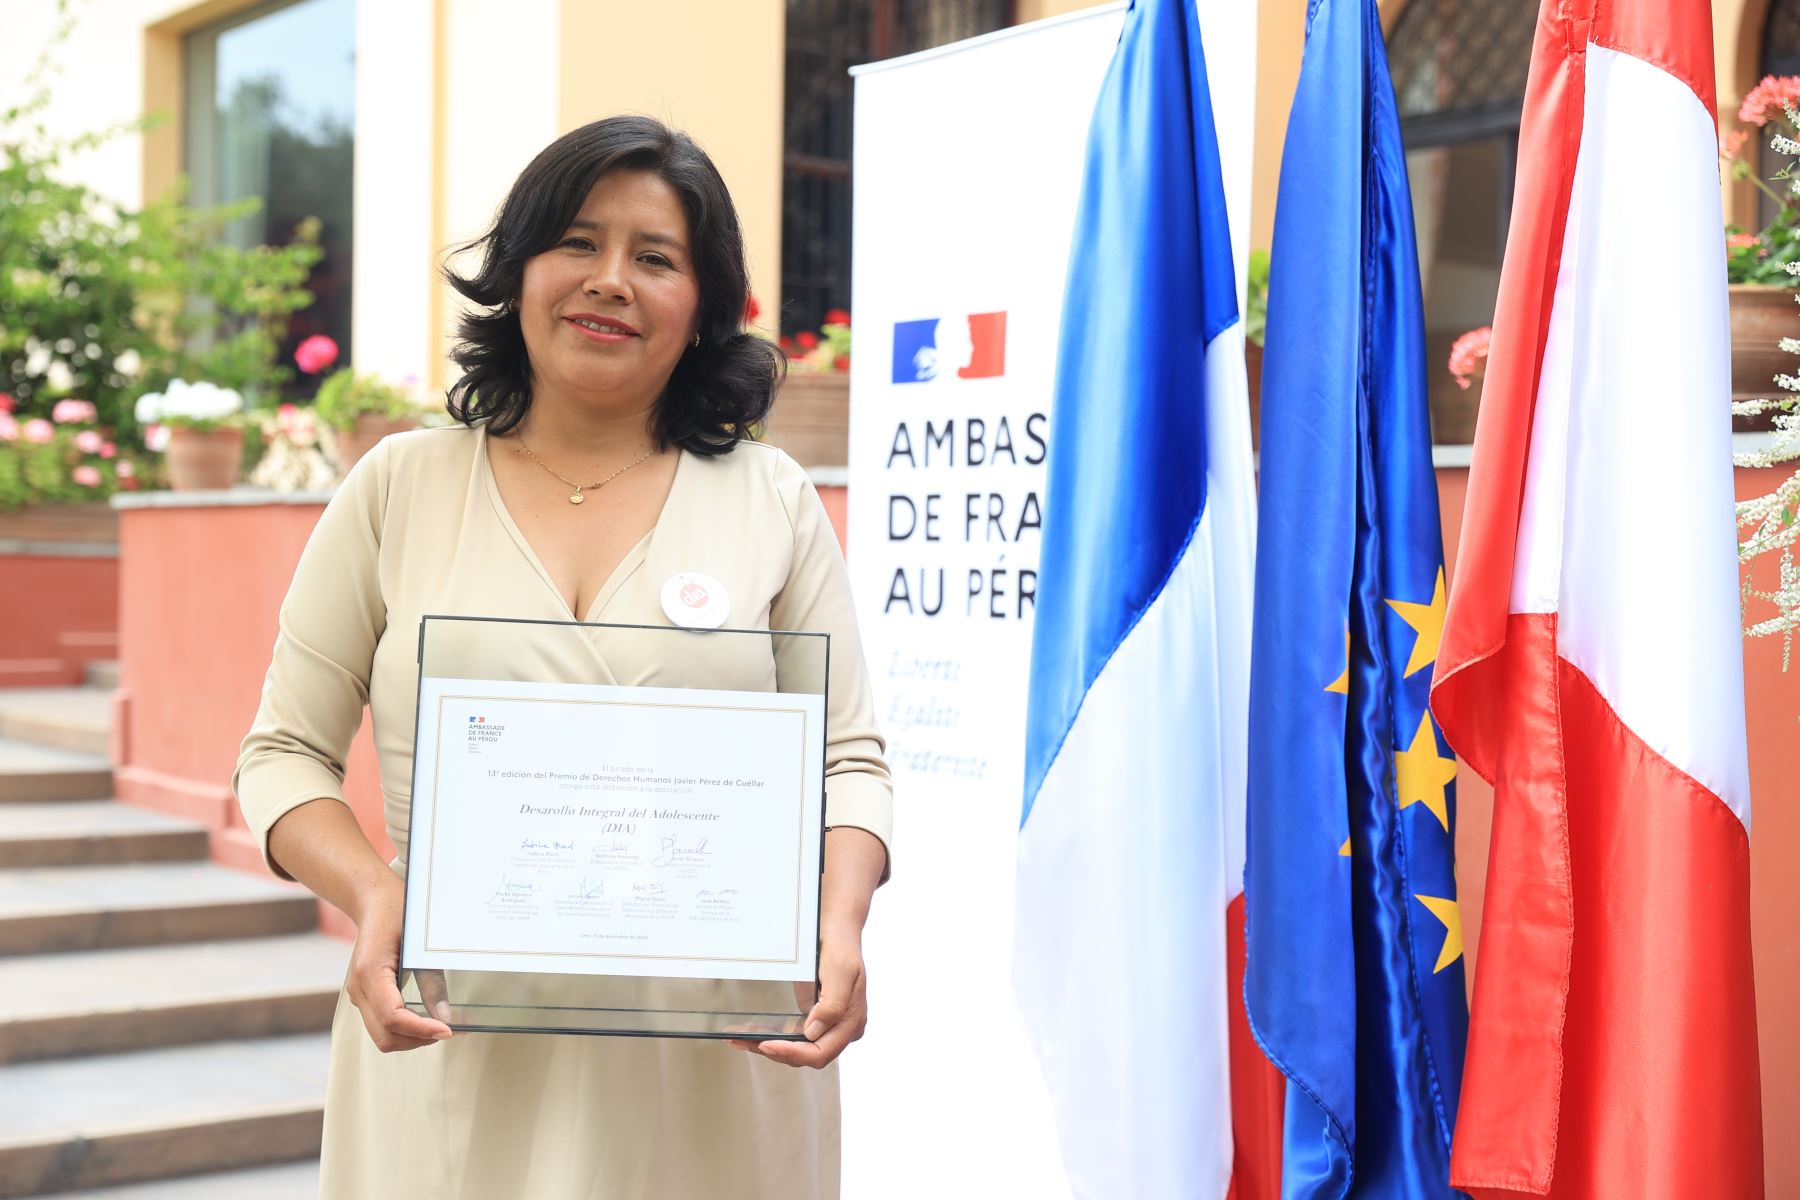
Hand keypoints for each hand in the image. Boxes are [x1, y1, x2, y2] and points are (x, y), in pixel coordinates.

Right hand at [345, 878, 452, 1051]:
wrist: (373, 901)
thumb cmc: (398, 912)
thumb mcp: (420, 942)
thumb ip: (432, 981)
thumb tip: (444, 1017)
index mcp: (370, 972)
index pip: (392, 1017)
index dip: (421, 1029)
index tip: (448, 1031)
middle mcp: (359, 989)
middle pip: (386, 1035)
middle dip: (419, 1039)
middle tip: (452, 1030)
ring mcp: (359, 995)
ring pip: (383, 1035)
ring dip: (413, 1038)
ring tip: (443, 1026)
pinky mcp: (366, 996)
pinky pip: (382, 1024)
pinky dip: (406, 1029)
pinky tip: (428, 1019)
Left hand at [729, 934, 866, 1067]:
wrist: (837, 928)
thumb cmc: (841, 946)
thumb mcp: (841, 971)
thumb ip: (833, 1004)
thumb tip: (814, 1032)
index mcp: (851, 1022)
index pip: (820, 1053)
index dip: (793, 1053)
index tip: (767, 1044)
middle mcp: (840, 1029)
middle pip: (806, 1055)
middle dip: (775, 1051)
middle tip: (744, 1042)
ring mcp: (827, 1024)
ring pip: (796, 1048)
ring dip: (769, 1047)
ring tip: (741, 1039)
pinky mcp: (814, 1017)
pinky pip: (793, 1035)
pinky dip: (773, 1036)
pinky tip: (751, 1033)